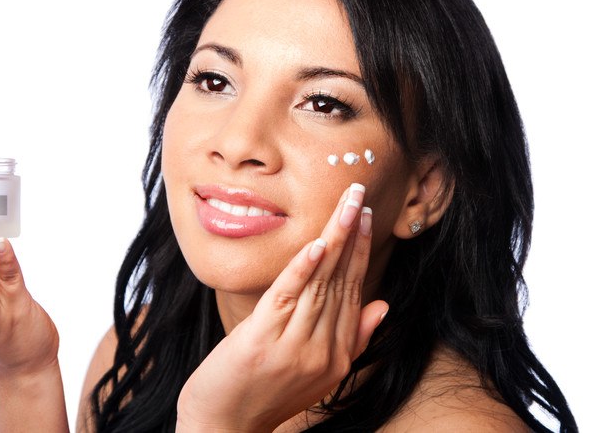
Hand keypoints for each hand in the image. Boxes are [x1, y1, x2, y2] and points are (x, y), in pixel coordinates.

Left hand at [176, 183, 388, 431]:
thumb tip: (382, 304)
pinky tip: (316, 245)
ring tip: (346, 206)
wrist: (223, 426)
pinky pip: (287, 298)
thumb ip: (351, 337)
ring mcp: (293, 347)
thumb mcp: (317, 372)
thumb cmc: (266, 392)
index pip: (354, 291)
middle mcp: (322, 351)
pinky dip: (302, 270)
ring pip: (320, 284)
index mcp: (337, 355)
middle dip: (351, 234)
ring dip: (334, 240)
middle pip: (340, 281)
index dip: (360, 251)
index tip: (366, 218)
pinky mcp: (262, 341)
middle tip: (359, 196)